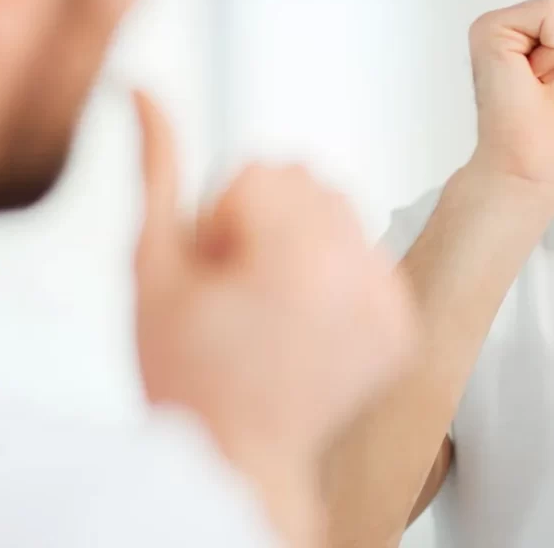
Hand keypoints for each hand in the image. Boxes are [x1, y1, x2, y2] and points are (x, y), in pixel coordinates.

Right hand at [133, 93, 415, 546]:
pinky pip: (371, 253)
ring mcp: (388, 300)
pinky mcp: (403, 324)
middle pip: (309, 180)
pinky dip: (340, 274)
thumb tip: (149, 93)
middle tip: (244, 289)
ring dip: (306, 240)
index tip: (218, 271)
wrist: (238, 460)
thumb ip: (158, 170)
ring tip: (276, 306)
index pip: (263, 169)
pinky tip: (308, 322)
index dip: (223, 218)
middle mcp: (357, 271)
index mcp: (298, 255)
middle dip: (268, 220)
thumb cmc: (186, 375)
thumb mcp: (154, 267)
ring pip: (342, 210)